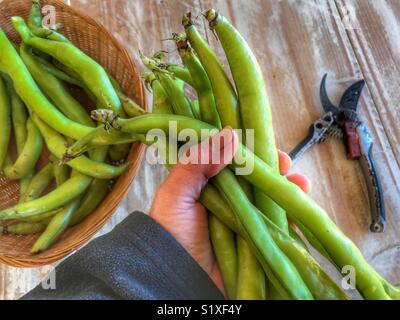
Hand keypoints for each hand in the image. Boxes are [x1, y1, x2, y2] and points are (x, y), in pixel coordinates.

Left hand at [150, 128, 310, 292]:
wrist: (178, 278)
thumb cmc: (171, 233)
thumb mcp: (175, 194)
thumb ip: (196, 163)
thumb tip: (230, 134)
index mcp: (210, 183)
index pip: (234, 159)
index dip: (251, 149)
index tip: (262, 141)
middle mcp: (231, 197)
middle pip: (258, 176)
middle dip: (275, 167)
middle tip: (285, 164)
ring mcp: (246, 217)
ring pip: (272, 197)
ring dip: (289, 187)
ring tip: (300, 184)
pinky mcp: (258, 237)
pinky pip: (280, 224)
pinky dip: (293, 214)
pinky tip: (299, 208)